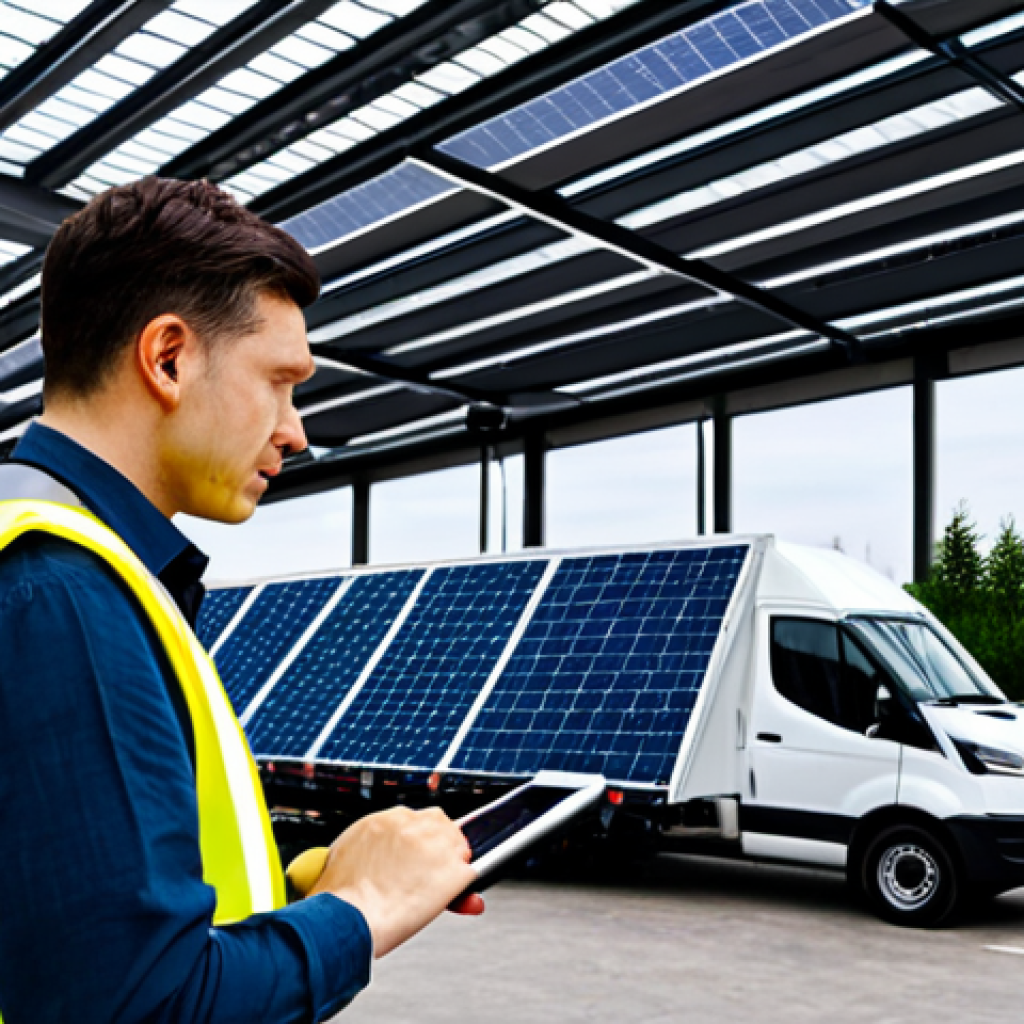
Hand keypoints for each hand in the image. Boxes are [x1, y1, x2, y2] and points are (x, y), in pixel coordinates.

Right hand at [309, 807, 483, 956]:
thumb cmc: (339, 897)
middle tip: (430, 869)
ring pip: (459, 845)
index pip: (414, 820)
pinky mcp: (453, 871)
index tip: (415, 856)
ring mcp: (436, 847)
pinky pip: (469, 876)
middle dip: (439, 844)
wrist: (346, 915)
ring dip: (452, 864)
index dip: (418, 841)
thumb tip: (378, 861)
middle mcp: (413, 826)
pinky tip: (448, 902)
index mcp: (386, 820)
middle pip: (441, 824)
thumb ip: (369, 849)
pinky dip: (462, 892)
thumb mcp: (344, 855)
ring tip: (436, 888)